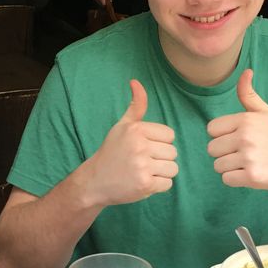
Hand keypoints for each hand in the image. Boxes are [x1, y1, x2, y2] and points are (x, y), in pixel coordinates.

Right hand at [84, 79, 177, 205]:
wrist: (94, 181)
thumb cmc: (112, 152)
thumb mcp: (122, 126)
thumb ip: (136, 106)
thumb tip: (136, 81)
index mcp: (136, 129)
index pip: (169, 135)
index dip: (159, 143)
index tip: (144, 148)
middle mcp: (139, 146)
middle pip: (173, 152)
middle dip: (161, 159)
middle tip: (142, 162)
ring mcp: (142, 166)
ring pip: (173, 168)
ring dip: (161, 173)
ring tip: (144, 172)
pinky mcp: (145, 184)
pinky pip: (168, 183)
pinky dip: (158, 186)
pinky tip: (143, 182)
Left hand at [206, 69, 267, 188]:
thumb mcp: (266, 112)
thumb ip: (249, 95)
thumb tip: (245, 71)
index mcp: (245, 119)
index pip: (211, 129)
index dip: (221, 136)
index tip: (237, 139)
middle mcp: (245, 137)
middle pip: (211, 149)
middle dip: (224, 153)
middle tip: (244, 153)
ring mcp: (248, 157)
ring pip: (217, 165)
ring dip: (229, 167)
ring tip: (248, 163)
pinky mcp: (252, 176)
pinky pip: (226, 179)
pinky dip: (236, 179)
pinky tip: (250, 173)